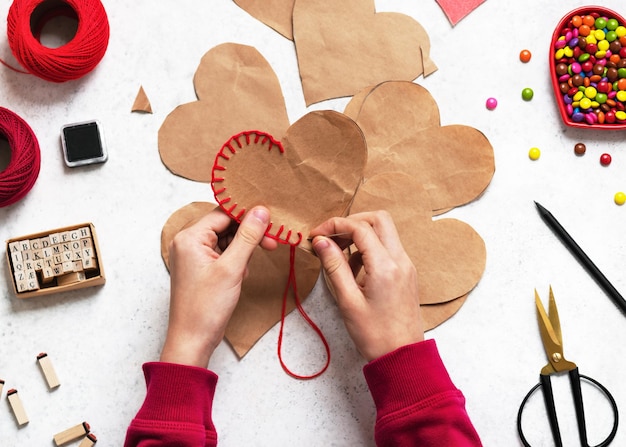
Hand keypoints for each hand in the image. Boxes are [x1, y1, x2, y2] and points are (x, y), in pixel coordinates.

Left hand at [160, 206, 275, 367]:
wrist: (192, 340)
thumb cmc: (205, 307)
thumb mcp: (232, 268)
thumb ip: (248, 237)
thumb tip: (261, 211)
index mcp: (190, 237)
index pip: (223, 213)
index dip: (248, 216)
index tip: (270, 222)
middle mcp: (188, 242)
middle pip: (225, 224)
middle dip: (248, 234)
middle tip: (271, 242)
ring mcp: (193, 256)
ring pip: (225, 239)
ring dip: (242, 249)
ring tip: (247, 267)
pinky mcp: (200, 268)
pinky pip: (222, 253)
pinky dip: (235, 260)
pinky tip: (241, 274)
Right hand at [310, 211, 423, 361]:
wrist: (402, 356)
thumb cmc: (375, 334)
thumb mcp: (348, 301)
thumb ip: (334, 267)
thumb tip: (322, 242)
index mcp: (385, 266)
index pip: (360, 227)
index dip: (335, 226)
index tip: (317, 236)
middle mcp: (400, 260)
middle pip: (379, 219)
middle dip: (352, 222)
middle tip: (331, 238)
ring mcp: (406, 265)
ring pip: (385, 232)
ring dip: (361, 235)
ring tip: (340, 257)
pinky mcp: (406, 273)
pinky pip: (388, 248)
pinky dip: (370, 249)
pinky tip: (354, 270)